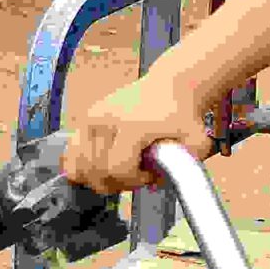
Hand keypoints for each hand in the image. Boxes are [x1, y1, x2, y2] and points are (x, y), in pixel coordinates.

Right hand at [63, 69, 218, 194]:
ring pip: (78, 165)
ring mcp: (91, 119)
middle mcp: (105, 121)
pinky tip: (102, 166)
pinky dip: (82, 166)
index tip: (150, 176)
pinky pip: (71, 153)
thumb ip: (187, 165)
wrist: (170, 86)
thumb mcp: (197, 140)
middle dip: (117, 182)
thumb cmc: (183, 115)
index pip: (117, 167)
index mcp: (132, 126)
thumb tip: (159, 182)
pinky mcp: (84, 119)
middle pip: (96, 170)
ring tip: (121, 170)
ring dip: (99, 177)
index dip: (132, 181)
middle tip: (137, 175)